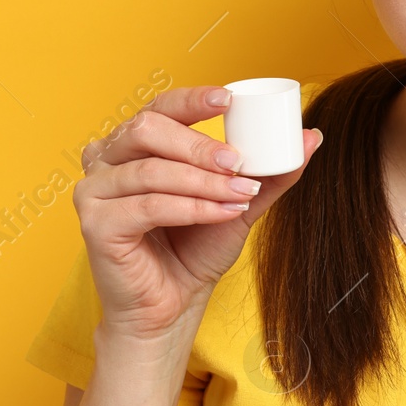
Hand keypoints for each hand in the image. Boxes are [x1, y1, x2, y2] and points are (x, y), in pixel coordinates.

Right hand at [73, 85, 323, 347]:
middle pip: (147, 129)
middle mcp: (106, 160)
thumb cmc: (194, 250)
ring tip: (239, 194)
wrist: (172, 305)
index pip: (159, 107)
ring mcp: (94, 191)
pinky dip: (190, 207)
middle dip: (198, 145)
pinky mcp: (95, 224)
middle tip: (237, 161)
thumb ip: (269, 172)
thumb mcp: (238, 203)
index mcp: (132, 145)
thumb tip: (312, 137)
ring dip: (202, 181)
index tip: (228, 100)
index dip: (191, 100)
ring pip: (150, 170)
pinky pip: (147, 206)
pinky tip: (220, 212)